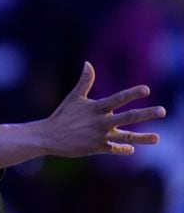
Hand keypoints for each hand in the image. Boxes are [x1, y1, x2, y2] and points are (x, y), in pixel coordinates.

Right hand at [42, 62, 164, 156]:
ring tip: (157, 138)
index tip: (146, 89)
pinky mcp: (96, 148)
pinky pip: (113, 149)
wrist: (49, 137)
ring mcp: (99, 136)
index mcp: (96, 108)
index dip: (132, 94)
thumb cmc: (62, 116)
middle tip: (163, 111)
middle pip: (128, 117)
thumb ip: (84, 81)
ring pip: (125, 136)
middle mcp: (100, 122)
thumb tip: (88, 63)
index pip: (117, 99)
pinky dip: (123, 149)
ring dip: (143, 138)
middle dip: (146, 114)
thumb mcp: (74, 98)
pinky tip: (132, 148)